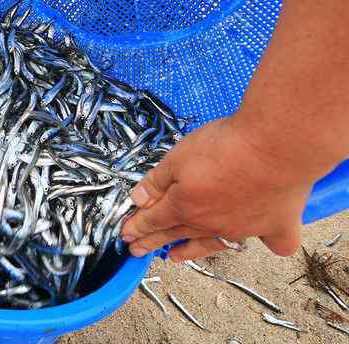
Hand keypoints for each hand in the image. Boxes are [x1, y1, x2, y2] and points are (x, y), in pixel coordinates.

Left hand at [121, 117, 314, 261]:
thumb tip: (136, 200)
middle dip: (152, 242)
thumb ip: (156, 181)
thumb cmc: (224, 146)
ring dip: (191, 251)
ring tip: (175, 257)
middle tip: (136, 251)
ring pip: (212, 244)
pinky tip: (263, 241)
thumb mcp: (177, 157)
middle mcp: (211, 224)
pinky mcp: (276, 224)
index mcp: (185, 207)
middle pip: (176, 234)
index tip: (125, 235)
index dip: (137, 227)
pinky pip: (272, 242)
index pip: (154, 220)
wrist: (276, 145)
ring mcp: (244, 228)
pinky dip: (269, 244)